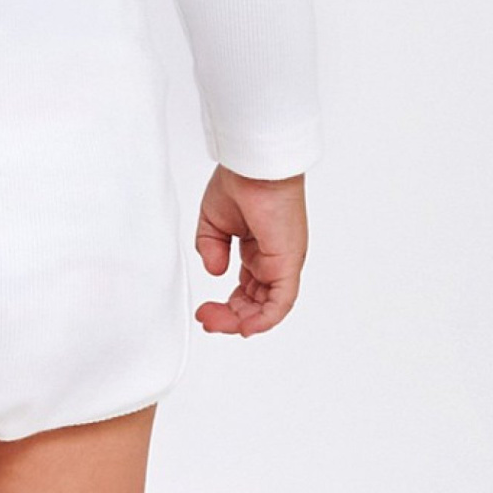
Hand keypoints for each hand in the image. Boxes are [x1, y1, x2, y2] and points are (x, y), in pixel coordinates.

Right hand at [193, 167, 307, 337]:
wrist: (253, 165)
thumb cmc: (241, 182)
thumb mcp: (214, 222)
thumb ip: (211, 248)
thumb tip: (214, 271)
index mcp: (260, 251)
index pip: (247, 291)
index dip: (227, 307)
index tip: (205, 311)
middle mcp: (273, 260)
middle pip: (256, 304)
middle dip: (230, 318)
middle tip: (206, 318)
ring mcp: (282, 262)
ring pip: (267, 308)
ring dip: (241, 321)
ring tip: (215, 321)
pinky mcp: (287, 263)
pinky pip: (281, 302)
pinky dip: (264, 319)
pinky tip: (244, 327)